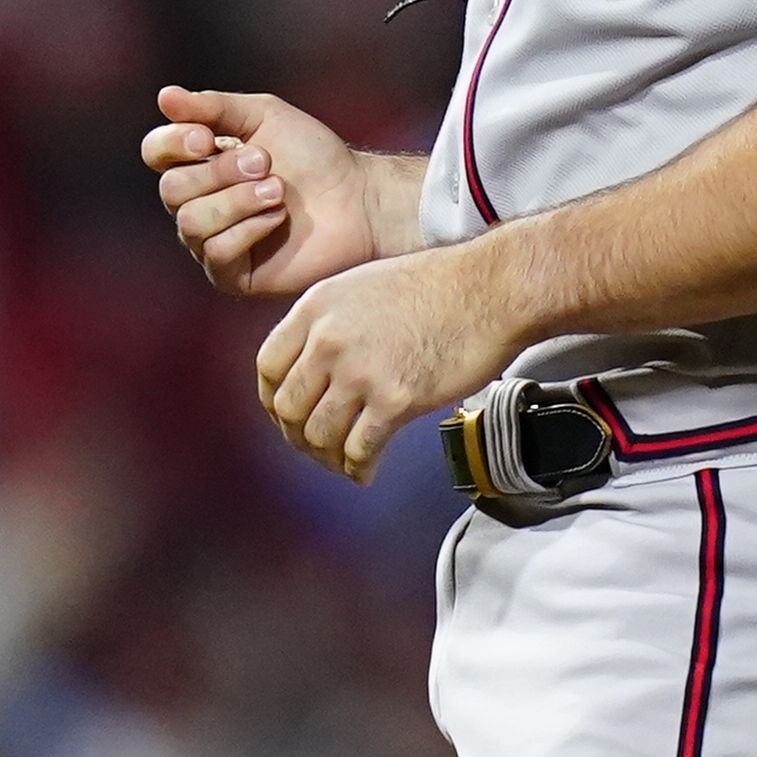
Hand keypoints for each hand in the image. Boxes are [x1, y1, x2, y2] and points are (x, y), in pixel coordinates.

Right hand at [144, 86, 382, 299]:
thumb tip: (164, 97)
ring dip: (238, 200)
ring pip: (191, 222)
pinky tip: (278, 218)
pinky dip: (249, 228)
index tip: (208, 137)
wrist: (357, 198)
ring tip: (278, 191)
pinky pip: (216, 252)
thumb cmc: (314, 156)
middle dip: (220, 172)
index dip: (173, 143)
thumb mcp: (264, 116)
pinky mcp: (232, 275)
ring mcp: (211, 241)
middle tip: (265, 163)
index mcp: (199, 163)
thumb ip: (213, 106)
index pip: (156, 153)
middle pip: (171, 189)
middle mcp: (198, 204)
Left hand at [257, 241, 524, 480]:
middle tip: (315, 445)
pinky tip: (365, 471)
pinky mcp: (395, 401)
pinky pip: (359, 450)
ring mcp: (360, 372)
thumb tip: (314, 364)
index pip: (267, 366)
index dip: (272, 398)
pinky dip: (357, 468)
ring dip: (327, 457)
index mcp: (317, 308)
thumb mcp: (363, 286)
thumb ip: (331, 322)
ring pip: (319, 435)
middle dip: (298, 435)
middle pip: (288, 407)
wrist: (489, 290)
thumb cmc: (438, 285)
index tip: (286, 413)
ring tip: (342, 461)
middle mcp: (329, 341)